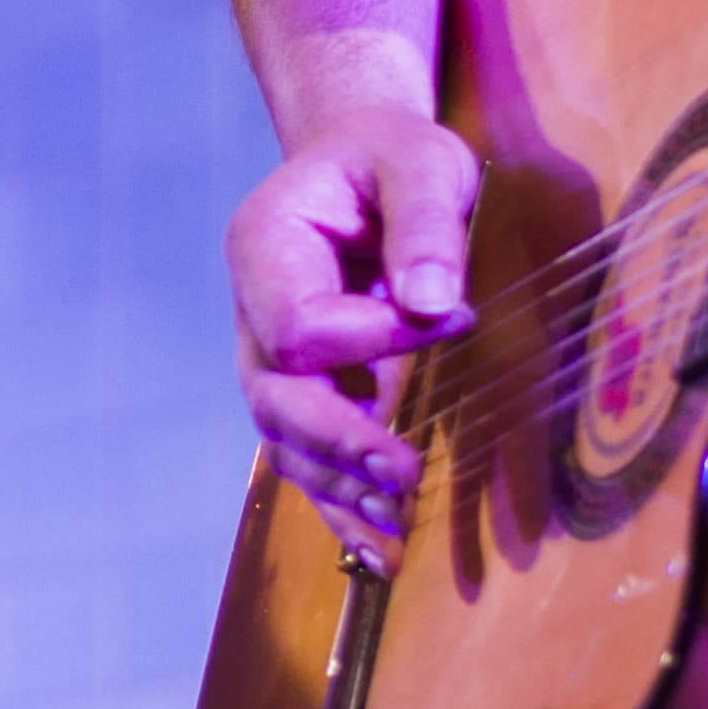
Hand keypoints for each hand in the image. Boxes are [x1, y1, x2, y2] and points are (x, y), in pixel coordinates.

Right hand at [230, 107, 477, 552]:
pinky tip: (378, 551)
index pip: (301, 324)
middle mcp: (252, 310)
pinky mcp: (304, 388)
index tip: (455, 320)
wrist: (361, 162)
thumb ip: (425, 224)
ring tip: (395, 536)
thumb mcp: (420, 163)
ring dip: (338, 491)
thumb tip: (435, 306)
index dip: (372, 338)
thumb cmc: (391, 157)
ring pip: (284, 440)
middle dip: (337, 443)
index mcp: (265, 246)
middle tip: (403, 474)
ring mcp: (269, 355)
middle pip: (274, 396)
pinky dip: (340, 505)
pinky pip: (308, 455)